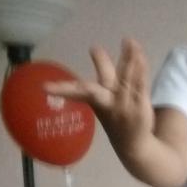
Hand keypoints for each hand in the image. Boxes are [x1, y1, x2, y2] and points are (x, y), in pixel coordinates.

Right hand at [44, 37, 153, 160]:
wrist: (133, 145)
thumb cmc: (115, 117)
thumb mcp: (103, 98)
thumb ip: (103, 72)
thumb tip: (95, 48)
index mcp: (96, 101)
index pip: (77, 93)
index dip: (61, 90)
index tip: (44, 88)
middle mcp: (108, 101)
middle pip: (100, 86)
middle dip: (92, 76)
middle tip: (93, 49)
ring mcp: (125, 104)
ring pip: (125, 79)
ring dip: (126, 60)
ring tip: (128, 41)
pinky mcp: (141, 103)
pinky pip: (140, 83)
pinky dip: (140, 68)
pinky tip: (139, 53)